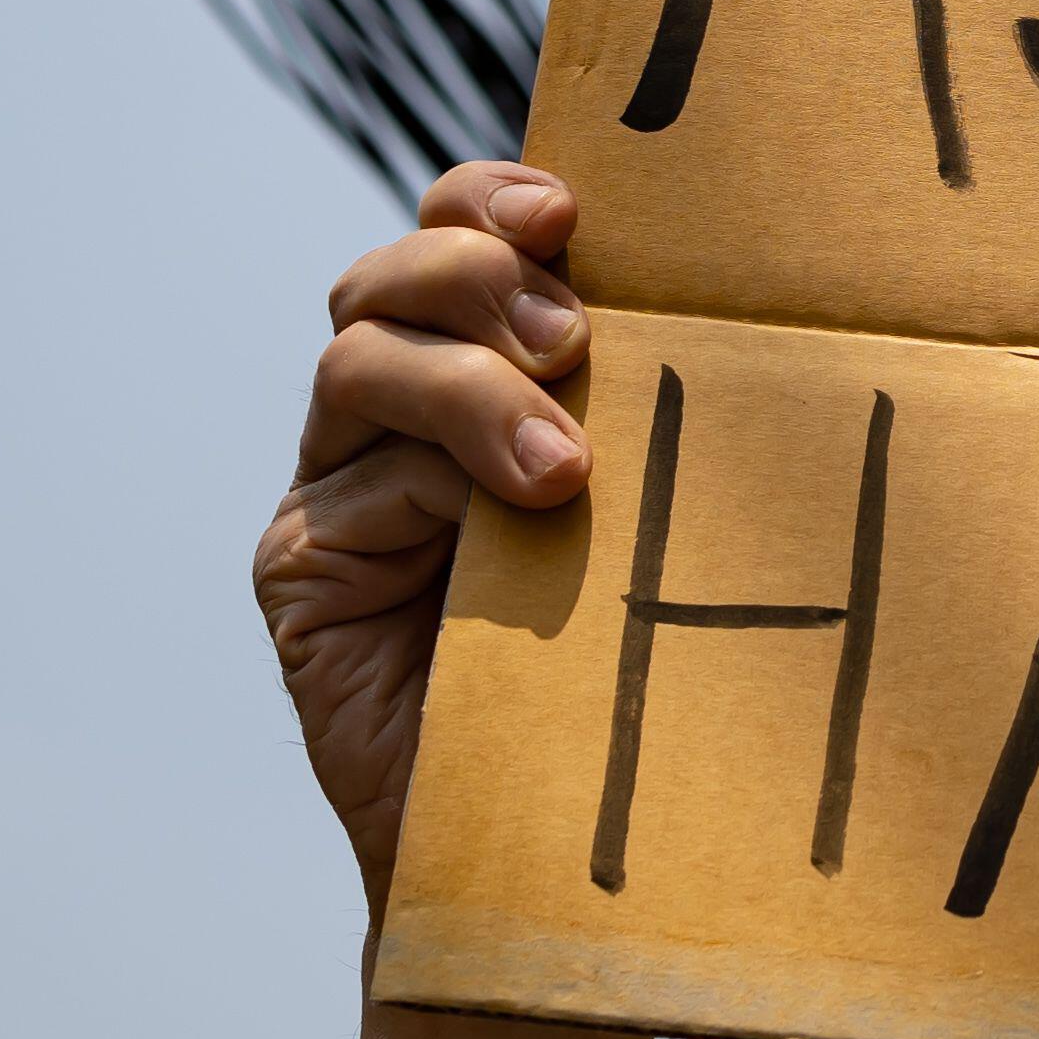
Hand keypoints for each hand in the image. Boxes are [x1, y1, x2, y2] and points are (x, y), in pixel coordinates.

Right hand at [253, 163, 595, 918]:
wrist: (567, 839)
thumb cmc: (643, 657)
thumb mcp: (659, 503)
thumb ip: (657, 408)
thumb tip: (734, 306)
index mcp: (489, 368)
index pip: (462, 233)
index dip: (492, 198)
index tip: (569, 211)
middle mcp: (398, 415)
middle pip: (390, 278)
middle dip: (474, 275)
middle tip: (573, 337)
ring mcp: (342, 489)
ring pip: (360, 360)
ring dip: (467, 388)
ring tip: (562, 466)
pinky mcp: (305, 569)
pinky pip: (352, 487)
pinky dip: (434, 486)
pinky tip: (512, 530)